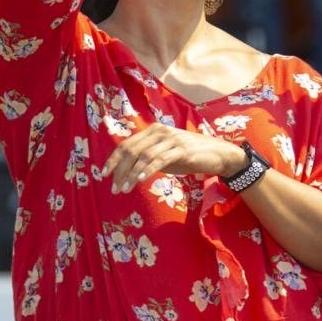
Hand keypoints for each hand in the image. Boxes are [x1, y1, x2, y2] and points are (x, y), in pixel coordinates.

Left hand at [101, 125, 245, 193]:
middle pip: (131, 150)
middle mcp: (160, 132)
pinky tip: (141, 180)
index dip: (113, 160)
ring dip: (132, 174)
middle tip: (114, 188)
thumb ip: (148, 158)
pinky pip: (160, 159)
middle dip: (119, 170)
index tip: (104, 175)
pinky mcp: (182, 149)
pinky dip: (148, 170)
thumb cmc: (189, 156)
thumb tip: (127, 170)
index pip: (127, 144)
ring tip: (124, 189)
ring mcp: (171, 139)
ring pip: (143, 156)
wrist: (218, 154)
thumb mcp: (165, 156)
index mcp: (153, 131)